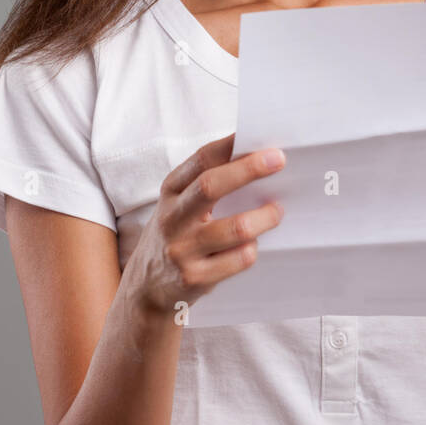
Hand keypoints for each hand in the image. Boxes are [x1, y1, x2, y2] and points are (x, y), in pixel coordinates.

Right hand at [128, 133, 285, 315]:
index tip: (256, 137)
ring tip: (277, 210)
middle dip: (248, 169)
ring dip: (265, 216)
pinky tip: (252, 245)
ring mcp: (182, 250)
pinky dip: (252, 249)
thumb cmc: (176, 233)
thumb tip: (254, 156)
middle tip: (278, 159)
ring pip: (236, 228)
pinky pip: (239, 259)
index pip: (200, 160)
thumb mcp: (179, 203)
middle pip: (210, 187)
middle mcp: (172, 218)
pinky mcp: (195, 278)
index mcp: (170, 192)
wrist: (147, 288)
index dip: (229, 146)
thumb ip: (207, 181)